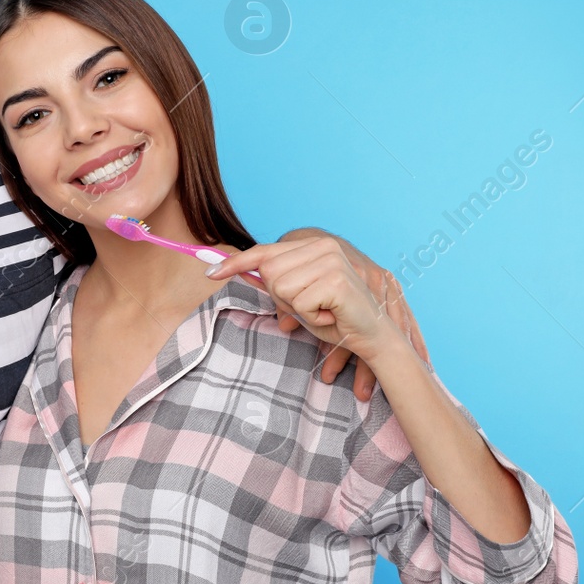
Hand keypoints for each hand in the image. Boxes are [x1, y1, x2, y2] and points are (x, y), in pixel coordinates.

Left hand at [209, 230, 428, 398]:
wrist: (374, 336)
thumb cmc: (337, 319)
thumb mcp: (300, 300)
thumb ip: (278, 286)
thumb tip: (247, 276)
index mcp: (314, 247)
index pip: (266, 252)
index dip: (236, 263)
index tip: (210, 272)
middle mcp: (322, 247)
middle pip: (269, 273)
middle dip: (284, 299)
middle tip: (313, 308)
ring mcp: (330, 260)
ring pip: (281, 289)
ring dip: (299, 310)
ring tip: (323, 312)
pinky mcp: (335, 279)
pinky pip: (299, 304)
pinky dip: (312, 318)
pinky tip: (332, 316)